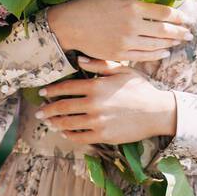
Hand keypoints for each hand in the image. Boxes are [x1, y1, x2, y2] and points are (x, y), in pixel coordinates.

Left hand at [34, 57, 176, 143]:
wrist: (157, 112)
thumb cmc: (141, 89)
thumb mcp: (122, 70)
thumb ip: (99, 65)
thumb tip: (79, 58)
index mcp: (96, 86)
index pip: (67, 88)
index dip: (52, 90)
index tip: (43, 92)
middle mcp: (94, 104)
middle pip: (63, 107)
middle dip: (48, 110)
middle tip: (39, 112)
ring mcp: (97, 121)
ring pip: (69, 123)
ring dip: (56, 123)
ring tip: (49, 123)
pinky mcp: (103, 135)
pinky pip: (81, 137)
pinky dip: (70, 135)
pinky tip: (65, 133)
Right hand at [45, 0, 192, 62]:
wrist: (69, 25)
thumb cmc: (90, 5)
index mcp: (132, 7)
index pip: (163, 13)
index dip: (177, 17)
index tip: (185, 19)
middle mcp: (132, 25)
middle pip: (164, 30)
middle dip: (179, 33)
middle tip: (189, 35)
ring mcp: (126, 42)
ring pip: (156, 44)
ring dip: (170, 43)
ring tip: (179, 42)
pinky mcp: (119, 54)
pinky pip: (144, 56)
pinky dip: (156, 54)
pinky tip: (164, 52)